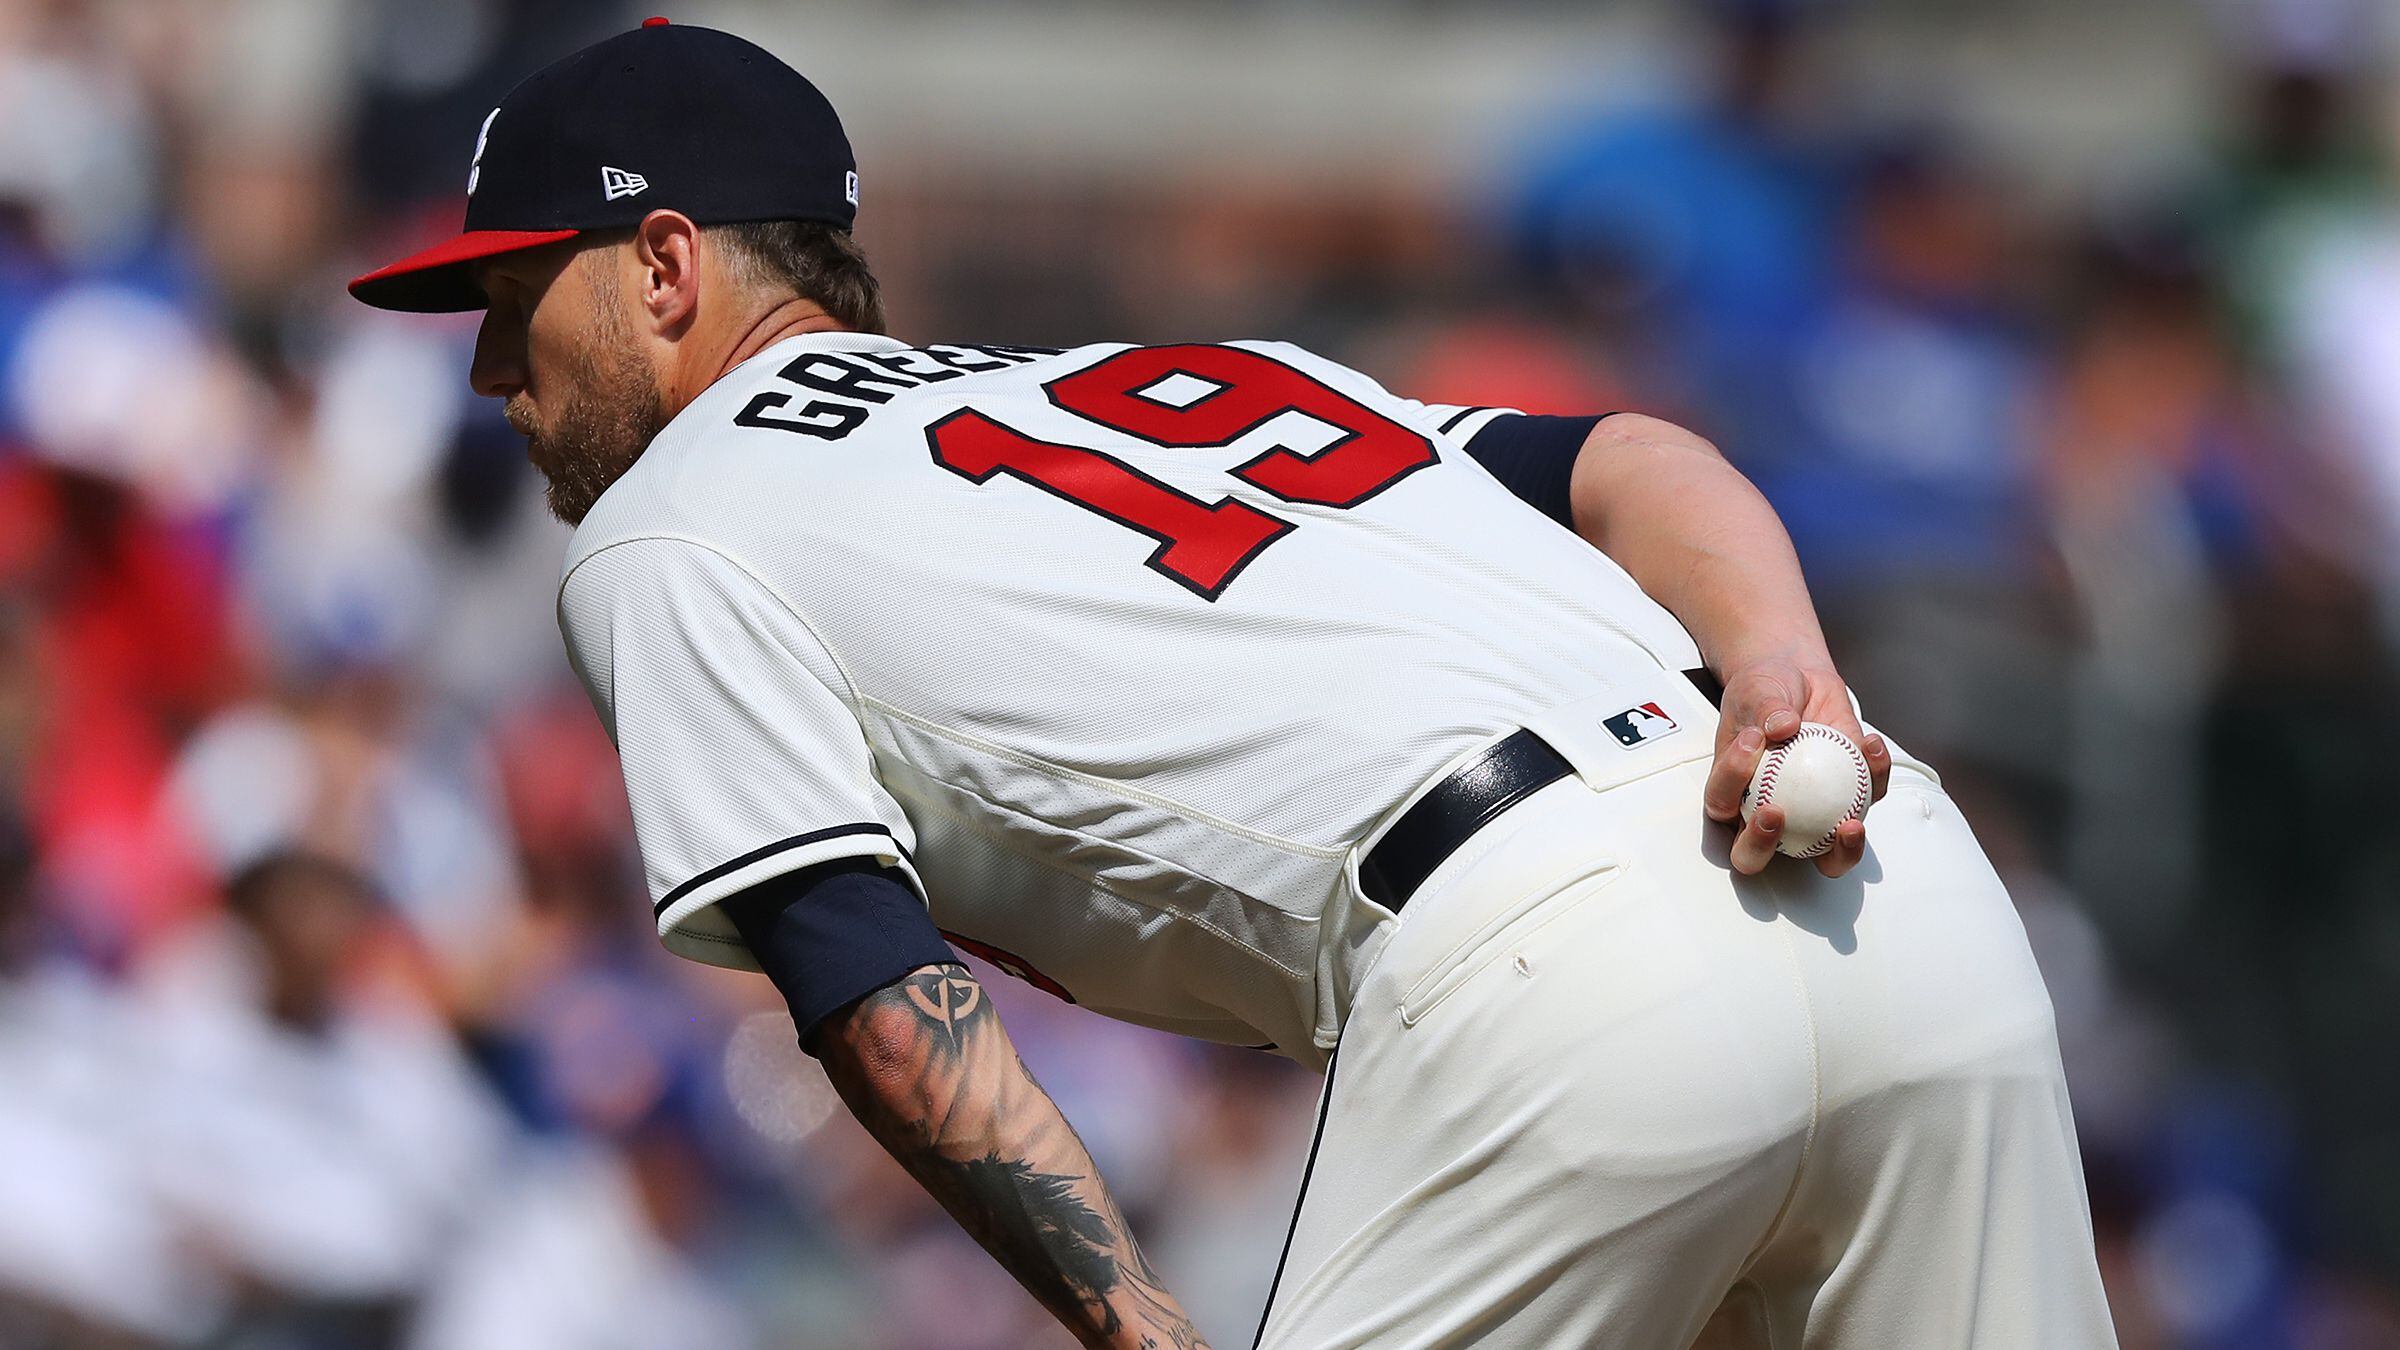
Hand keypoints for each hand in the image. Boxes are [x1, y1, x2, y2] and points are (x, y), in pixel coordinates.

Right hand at [1701, 654, 1890, 877]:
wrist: (1800, 678)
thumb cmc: (1766, 691)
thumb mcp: (1757, 690)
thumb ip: (1765, 708)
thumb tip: (1782, 725)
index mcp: (1733, 793)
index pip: (1721, 805)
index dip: (1731, 787)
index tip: (1751, 745)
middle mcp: (1766, 812)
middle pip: (1755, 854)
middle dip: (1762, 845)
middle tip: (1776, 814)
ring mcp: (1810, 814)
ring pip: (1823, 854)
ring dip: (1840, 850)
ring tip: (1850, 825)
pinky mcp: (1848, 798)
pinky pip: (1867, 798)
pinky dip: (1876, 777)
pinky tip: (1872, 746)